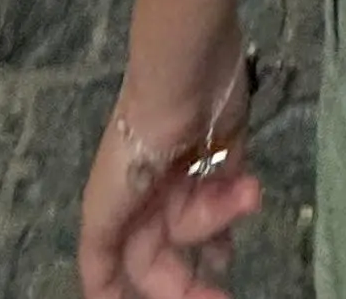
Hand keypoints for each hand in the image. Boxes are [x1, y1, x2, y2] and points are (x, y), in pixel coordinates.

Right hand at [78, 56, 260, 298]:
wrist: (185, 69)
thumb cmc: (142, 134)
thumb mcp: (108, 196)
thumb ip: (102, 246)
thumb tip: (98, 292)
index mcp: (114, 210)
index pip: (111, 269)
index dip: (120, 296)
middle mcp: (145, 198)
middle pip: (162, 259)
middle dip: (187, 284)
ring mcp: (184, 175)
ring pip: (200, 226)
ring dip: (220, 222)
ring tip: (244, 197)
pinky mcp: (222, 151)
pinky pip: (228, 195)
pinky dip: (237, 205)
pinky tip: (248, 195)